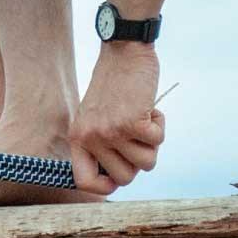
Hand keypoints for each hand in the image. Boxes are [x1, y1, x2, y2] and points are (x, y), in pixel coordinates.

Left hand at [70, 42, 165, 194]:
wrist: (123, 51)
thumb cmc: (114, 86)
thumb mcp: (95, 117)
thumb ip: (101, 145)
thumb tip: (117, 180)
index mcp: (78, 138)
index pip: (84, 182)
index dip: (105, 186)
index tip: (117, 177)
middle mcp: (91, 138)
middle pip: (125, 178)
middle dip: (137, 159)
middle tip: (135, 135)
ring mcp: (111, 131)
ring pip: (146, 163)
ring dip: (152, 142)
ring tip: (141, 117)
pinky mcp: (132, 122)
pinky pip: (157, 141)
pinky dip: (160, 125)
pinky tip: (149, 108)